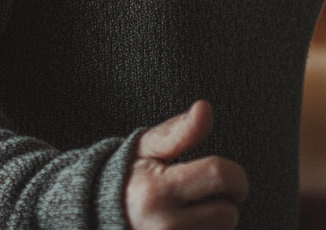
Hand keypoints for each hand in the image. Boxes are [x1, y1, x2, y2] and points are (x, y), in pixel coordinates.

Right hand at [125, 100, 248, 229]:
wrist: (91, 216)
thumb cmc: (123, 178)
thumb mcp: (145, 149)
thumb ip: (179, 131)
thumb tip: (205, 108)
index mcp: (158, 191)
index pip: (220, 175)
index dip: (235, 174)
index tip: (230, 176)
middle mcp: (164, 226)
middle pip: (227, 213)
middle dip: (223, 202)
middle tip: (203, 195)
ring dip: (214, 224)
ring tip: (189, 214)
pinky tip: (187, 227)